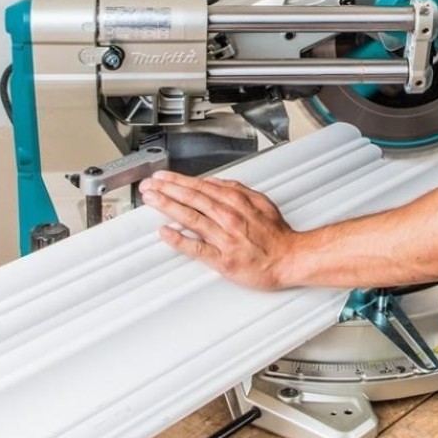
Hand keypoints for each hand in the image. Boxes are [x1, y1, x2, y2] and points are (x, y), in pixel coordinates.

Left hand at [138, 171, 295, 289]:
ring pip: (192, 218)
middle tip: (148, 186)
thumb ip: (237, 190)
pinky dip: (180, 239)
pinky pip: (197, 248)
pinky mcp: (223, 260)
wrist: (289, 259)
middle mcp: (229, 218)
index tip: (162, 177)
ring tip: (151, 200)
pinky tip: (166, 232)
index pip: (201, 187)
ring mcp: (225, 238)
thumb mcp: (261, 202)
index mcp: (238, 202)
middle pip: (192, 199)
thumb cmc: (276, 235)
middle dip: (167, 190)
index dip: (178, 181)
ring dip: (168, 206)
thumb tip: (215, 182)